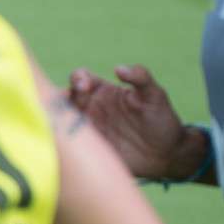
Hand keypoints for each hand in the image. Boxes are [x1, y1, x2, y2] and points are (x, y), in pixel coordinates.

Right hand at [65, 65, 203, 180]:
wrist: (167, 155)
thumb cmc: (161, 120)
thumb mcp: (155, 96)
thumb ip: (141, 78)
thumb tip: (118, 68)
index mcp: (102, 92)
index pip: (80, 79)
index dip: (78, 78)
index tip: (84, 84)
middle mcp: (89, 108)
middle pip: (65, 98)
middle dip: (60, 97)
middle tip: (66, 101)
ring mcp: (86, 128)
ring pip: (61, 119)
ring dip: (56, 117)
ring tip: (58, 119)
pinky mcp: (86, 148)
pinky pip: (67, 142)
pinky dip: (60, 138)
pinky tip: (63, 138)